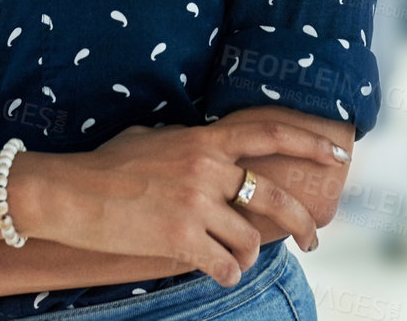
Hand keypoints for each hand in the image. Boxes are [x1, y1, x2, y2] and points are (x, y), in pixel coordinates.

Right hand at [34, 119, 348, 285]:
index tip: (336, 152)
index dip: (308, 141)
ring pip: (248, 241)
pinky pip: (224, 266)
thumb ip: (185, 143)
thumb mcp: (149, 138)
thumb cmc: (104, 165)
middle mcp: (205, 168)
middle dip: (302, 224)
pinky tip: (212, 268)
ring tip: (225, 254)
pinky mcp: (181, 238)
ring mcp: (195, 204)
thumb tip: (207, 151)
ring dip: (242, 253)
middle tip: (312, 239)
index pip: (266, 133)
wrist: (70, 193)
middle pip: (274, 198)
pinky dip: (223, 273)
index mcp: (200, 140)